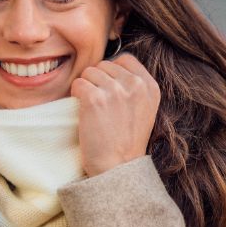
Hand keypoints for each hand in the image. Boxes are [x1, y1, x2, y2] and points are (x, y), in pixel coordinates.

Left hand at [70, 54, 159, 176]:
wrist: (117, 168)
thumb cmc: (127, 142)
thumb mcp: (145, 110)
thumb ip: (135, 86)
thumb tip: (111, 67)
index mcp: (150, 86)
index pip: (126, 58)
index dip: (113, 72)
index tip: (111, 91)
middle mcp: (135, 84)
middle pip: (105, 64)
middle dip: (98, 81)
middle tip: (101, 106)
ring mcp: (115, 90)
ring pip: (89, 72)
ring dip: (86, 89)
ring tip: (94, 111)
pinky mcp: (94, 98)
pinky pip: (77, 84)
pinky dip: (76, 96)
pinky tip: (84, 113)